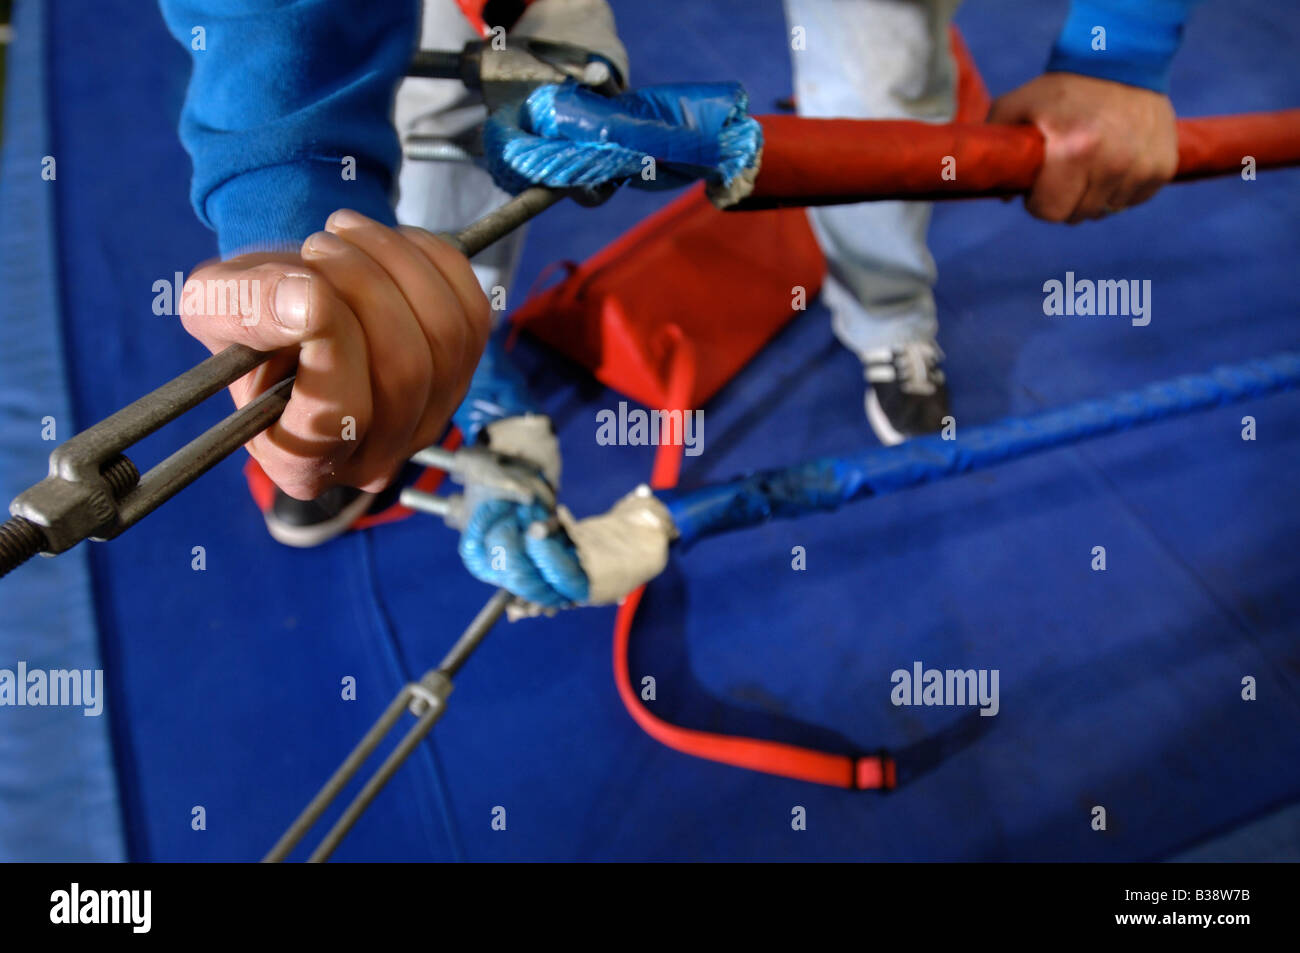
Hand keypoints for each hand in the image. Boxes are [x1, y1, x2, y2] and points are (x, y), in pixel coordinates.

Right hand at [180, 210, 490, 499]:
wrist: (294, 300)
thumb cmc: (251, 317)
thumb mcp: (215, 307)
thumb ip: (242, 308)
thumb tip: (302, 302)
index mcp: (303, 463)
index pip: (342, 414)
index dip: (330, 337)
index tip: (303, 281)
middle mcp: (375, 456)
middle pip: (404, 370)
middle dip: (364, 288)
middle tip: (319, 245)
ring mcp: (428, 418)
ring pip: (446, 337)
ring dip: (397, 265)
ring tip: (345, 234)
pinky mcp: (463, 372)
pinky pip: (471, 311)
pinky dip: (433, 263)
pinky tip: (389, 244)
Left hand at [988, 73, 1177, 223]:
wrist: (1122, 59)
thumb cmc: (1062, 88)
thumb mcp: (1017, 107)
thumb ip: (1000, 150)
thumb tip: (1006, 195)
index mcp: (1073, 151)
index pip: (1050, 212)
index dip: (1039, 201)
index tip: (1040, 183)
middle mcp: (1112, 163)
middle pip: (1077, 215)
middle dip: (1065, 198)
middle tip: (1065, 170)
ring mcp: (1142, 166)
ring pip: (1106, 210)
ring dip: (1095, 194)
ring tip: (1091, 161)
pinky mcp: (1163, 167)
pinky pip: (1134, 200)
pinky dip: (1122, 188)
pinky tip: (1115, 160)